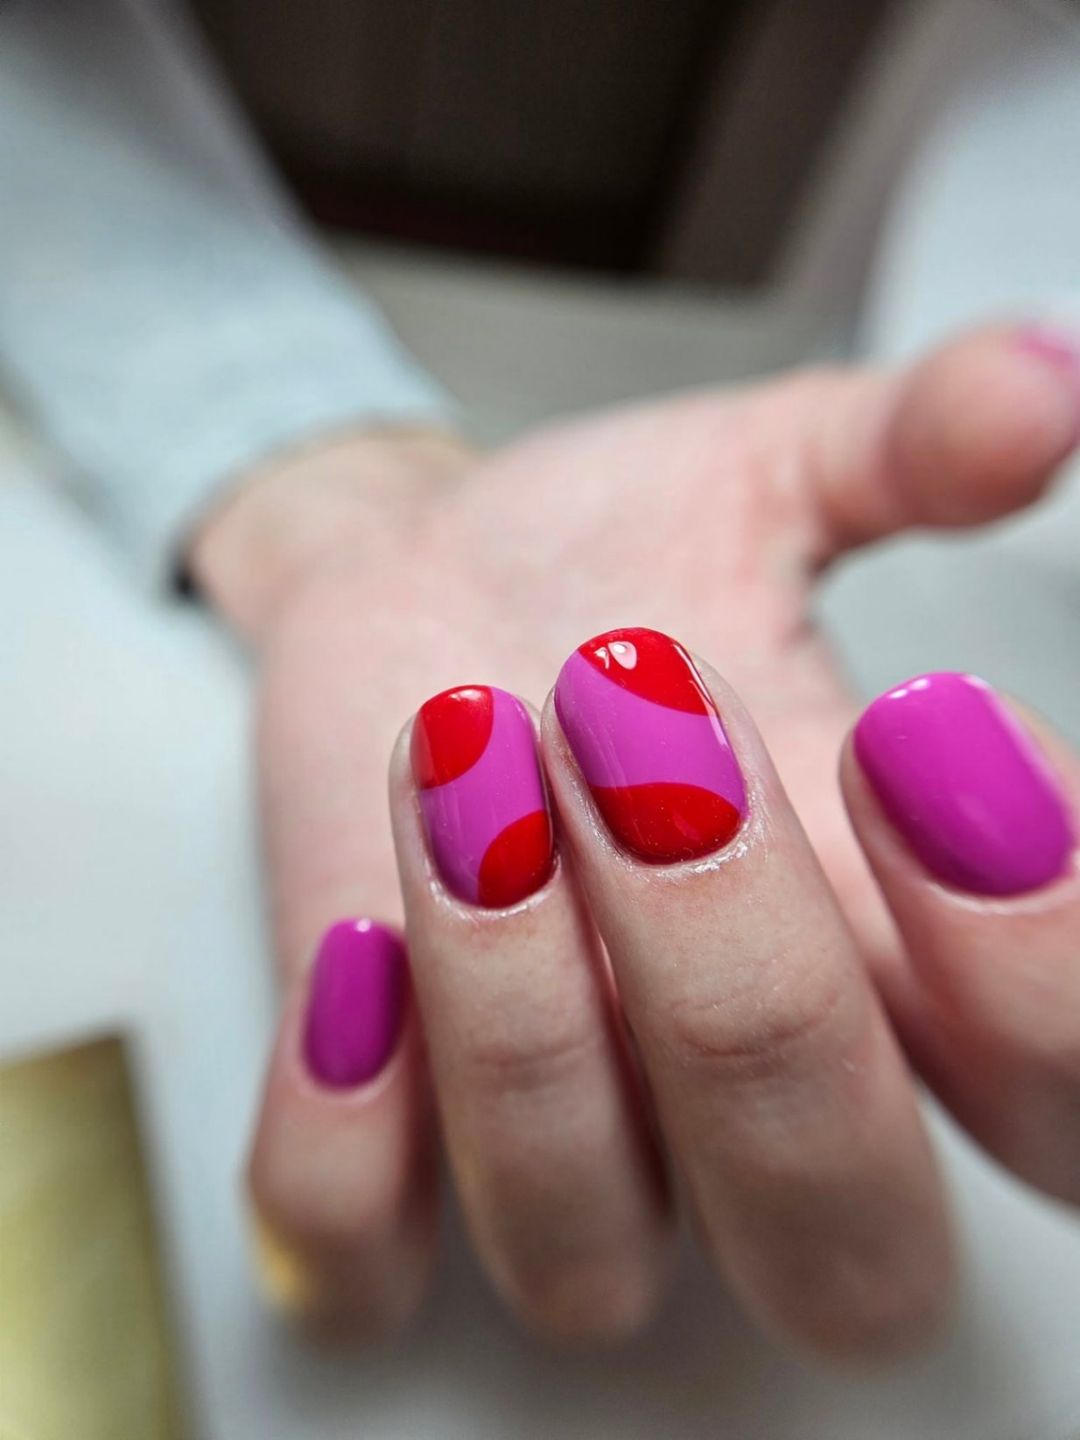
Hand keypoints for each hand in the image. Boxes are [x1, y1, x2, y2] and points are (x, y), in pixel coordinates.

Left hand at [190, 323, 1079, 1355]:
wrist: (408, 587)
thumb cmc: (603, 562)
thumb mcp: (762, 478)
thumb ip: (911, 450)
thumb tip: (1037, 388)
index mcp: (896, 967)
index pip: (1059, 1101)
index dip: (1038, 967)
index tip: (924, 731)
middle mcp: (742, 1104)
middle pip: (845, 1243)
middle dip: (756, 997)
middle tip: (660, 730)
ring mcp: (557, 1142)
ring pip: (587, 1251)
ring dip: (527, 1006)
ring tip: (478, 747)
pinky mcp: (380, 1136)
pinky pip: (360, 1256)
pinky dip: (347, 1142)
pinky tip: (354, 947)